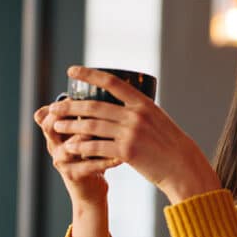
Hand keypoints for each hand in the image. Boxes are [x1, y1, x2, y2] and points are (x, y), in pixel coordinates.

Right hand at [34, 103, 120, 204]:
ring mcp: (62, 161)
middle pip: (50, 126)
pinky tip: (120, 156)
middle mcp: (55, 145)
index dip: (59, 104)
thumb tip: (106, 86)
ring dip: (88, 137)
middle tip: (91, 109)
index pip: (47, 114)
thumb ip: (90, 115)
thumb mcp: (87, 134)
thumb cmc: (93, 155)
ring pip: (70, 146)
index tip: (77, 94)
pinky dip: (105, 160)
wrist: (92, 189)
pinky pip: (88, 166)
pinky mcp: (74, 176)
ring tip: (107, 132)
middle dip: (68, 115)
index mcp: (56, 133)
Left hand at [48, 66, 221, 203]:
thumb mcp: (157, 120)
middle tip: (54, 107)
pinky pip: (97, 147)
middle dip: (70, 106)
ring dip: (71, 126)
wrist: (183, 166)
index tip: (72, 70)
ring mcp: (131, 133)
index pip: (112, 81)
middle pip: (95, 106)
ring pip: (92, 126)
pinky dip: (81, 147)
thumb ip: (138, 112)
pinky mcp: (127, 152)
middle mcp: (136, 115)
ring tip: (56, 126)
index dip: (89, 74)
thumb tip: (119, 106)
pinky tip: (70, 147)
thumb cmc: (170, 145)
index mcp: (143, 103)